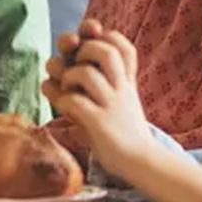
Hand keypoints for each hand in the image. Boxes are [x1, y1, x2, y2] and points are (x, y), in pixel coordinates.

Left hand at [41, 19, 153, 173]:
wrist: (140, 163)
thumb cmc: (121, 130)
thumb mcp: (119, 98)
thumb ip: (100, 78)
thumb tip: (61, 58)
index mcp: (125, 80)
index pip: (121, 44)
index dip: (103, 38)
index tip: (89, 49)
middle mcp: (121, 88)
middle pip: (105, 49)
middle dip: (82, 50)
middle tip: (74, 66)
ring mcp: (112, 105)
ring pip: (85, 73)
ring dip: (67, 77)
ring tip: (67, 89)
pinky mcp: (100, 124)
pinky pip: (74, 102)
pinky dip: (61, 100)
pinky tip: (62, 108)